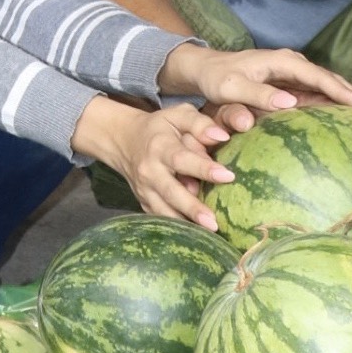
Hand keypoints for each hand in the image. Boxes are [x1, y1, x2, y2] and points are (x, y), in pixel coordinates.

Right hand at [74, 96, 235, 231]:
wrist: (124, 141)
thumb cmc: (159, 128)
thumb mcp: (176, 115)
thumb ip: (199, 123)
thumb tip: (222, 137)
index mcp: (160, 147)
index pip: (182, 159)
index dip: (204, 168)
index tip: (228, 175)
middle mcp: (150, 171)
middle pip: (171, 192)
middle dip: (192, 208)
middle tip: (214, 221)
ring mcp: (145, 190)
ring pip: (164, 210)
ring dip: (185, 223)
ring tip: (209, 233)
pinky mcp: (145, 203)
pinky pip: (161, 218)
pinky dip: (177, 229)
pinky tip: (198, 236)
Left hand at [163, 43, 351, 130]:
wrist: (205, 68)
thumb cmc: (216, 78)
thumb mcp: (231, 87)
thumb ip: (257, 94)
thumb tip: (289, 103)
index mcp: (285, 63)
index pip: (322, 79)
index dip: (346, 95)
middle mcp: (295, 66)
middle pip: (336, 83)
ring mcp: (296, 76)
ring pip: (333, 89)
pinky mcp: (294, 86)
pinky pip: (322, 97)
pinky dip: (341, 107)